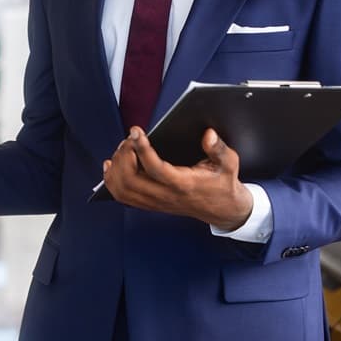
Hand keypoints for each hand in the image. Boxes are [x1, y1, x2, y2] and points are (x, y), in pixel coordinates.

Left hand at [103, 127, 252, 230]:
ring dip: (116, 167)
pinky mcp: (150, 204)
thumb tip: (208, 134)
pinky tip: (113, 164)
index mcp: (183, 184)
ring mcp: (155, 202)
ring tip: (124, 148)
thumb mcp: (228, 164)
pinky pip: (122, 196)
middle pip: (131, 180)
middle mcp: (165, 196)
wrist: (221, 209)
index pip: (155, 169)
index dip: (142, 149)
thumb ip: (219, 149)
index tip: (136, 131)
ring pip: (122, 190)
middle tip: (130, 138)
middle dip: (124, 155)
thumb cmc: (222, 183)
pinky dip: (112, 180)